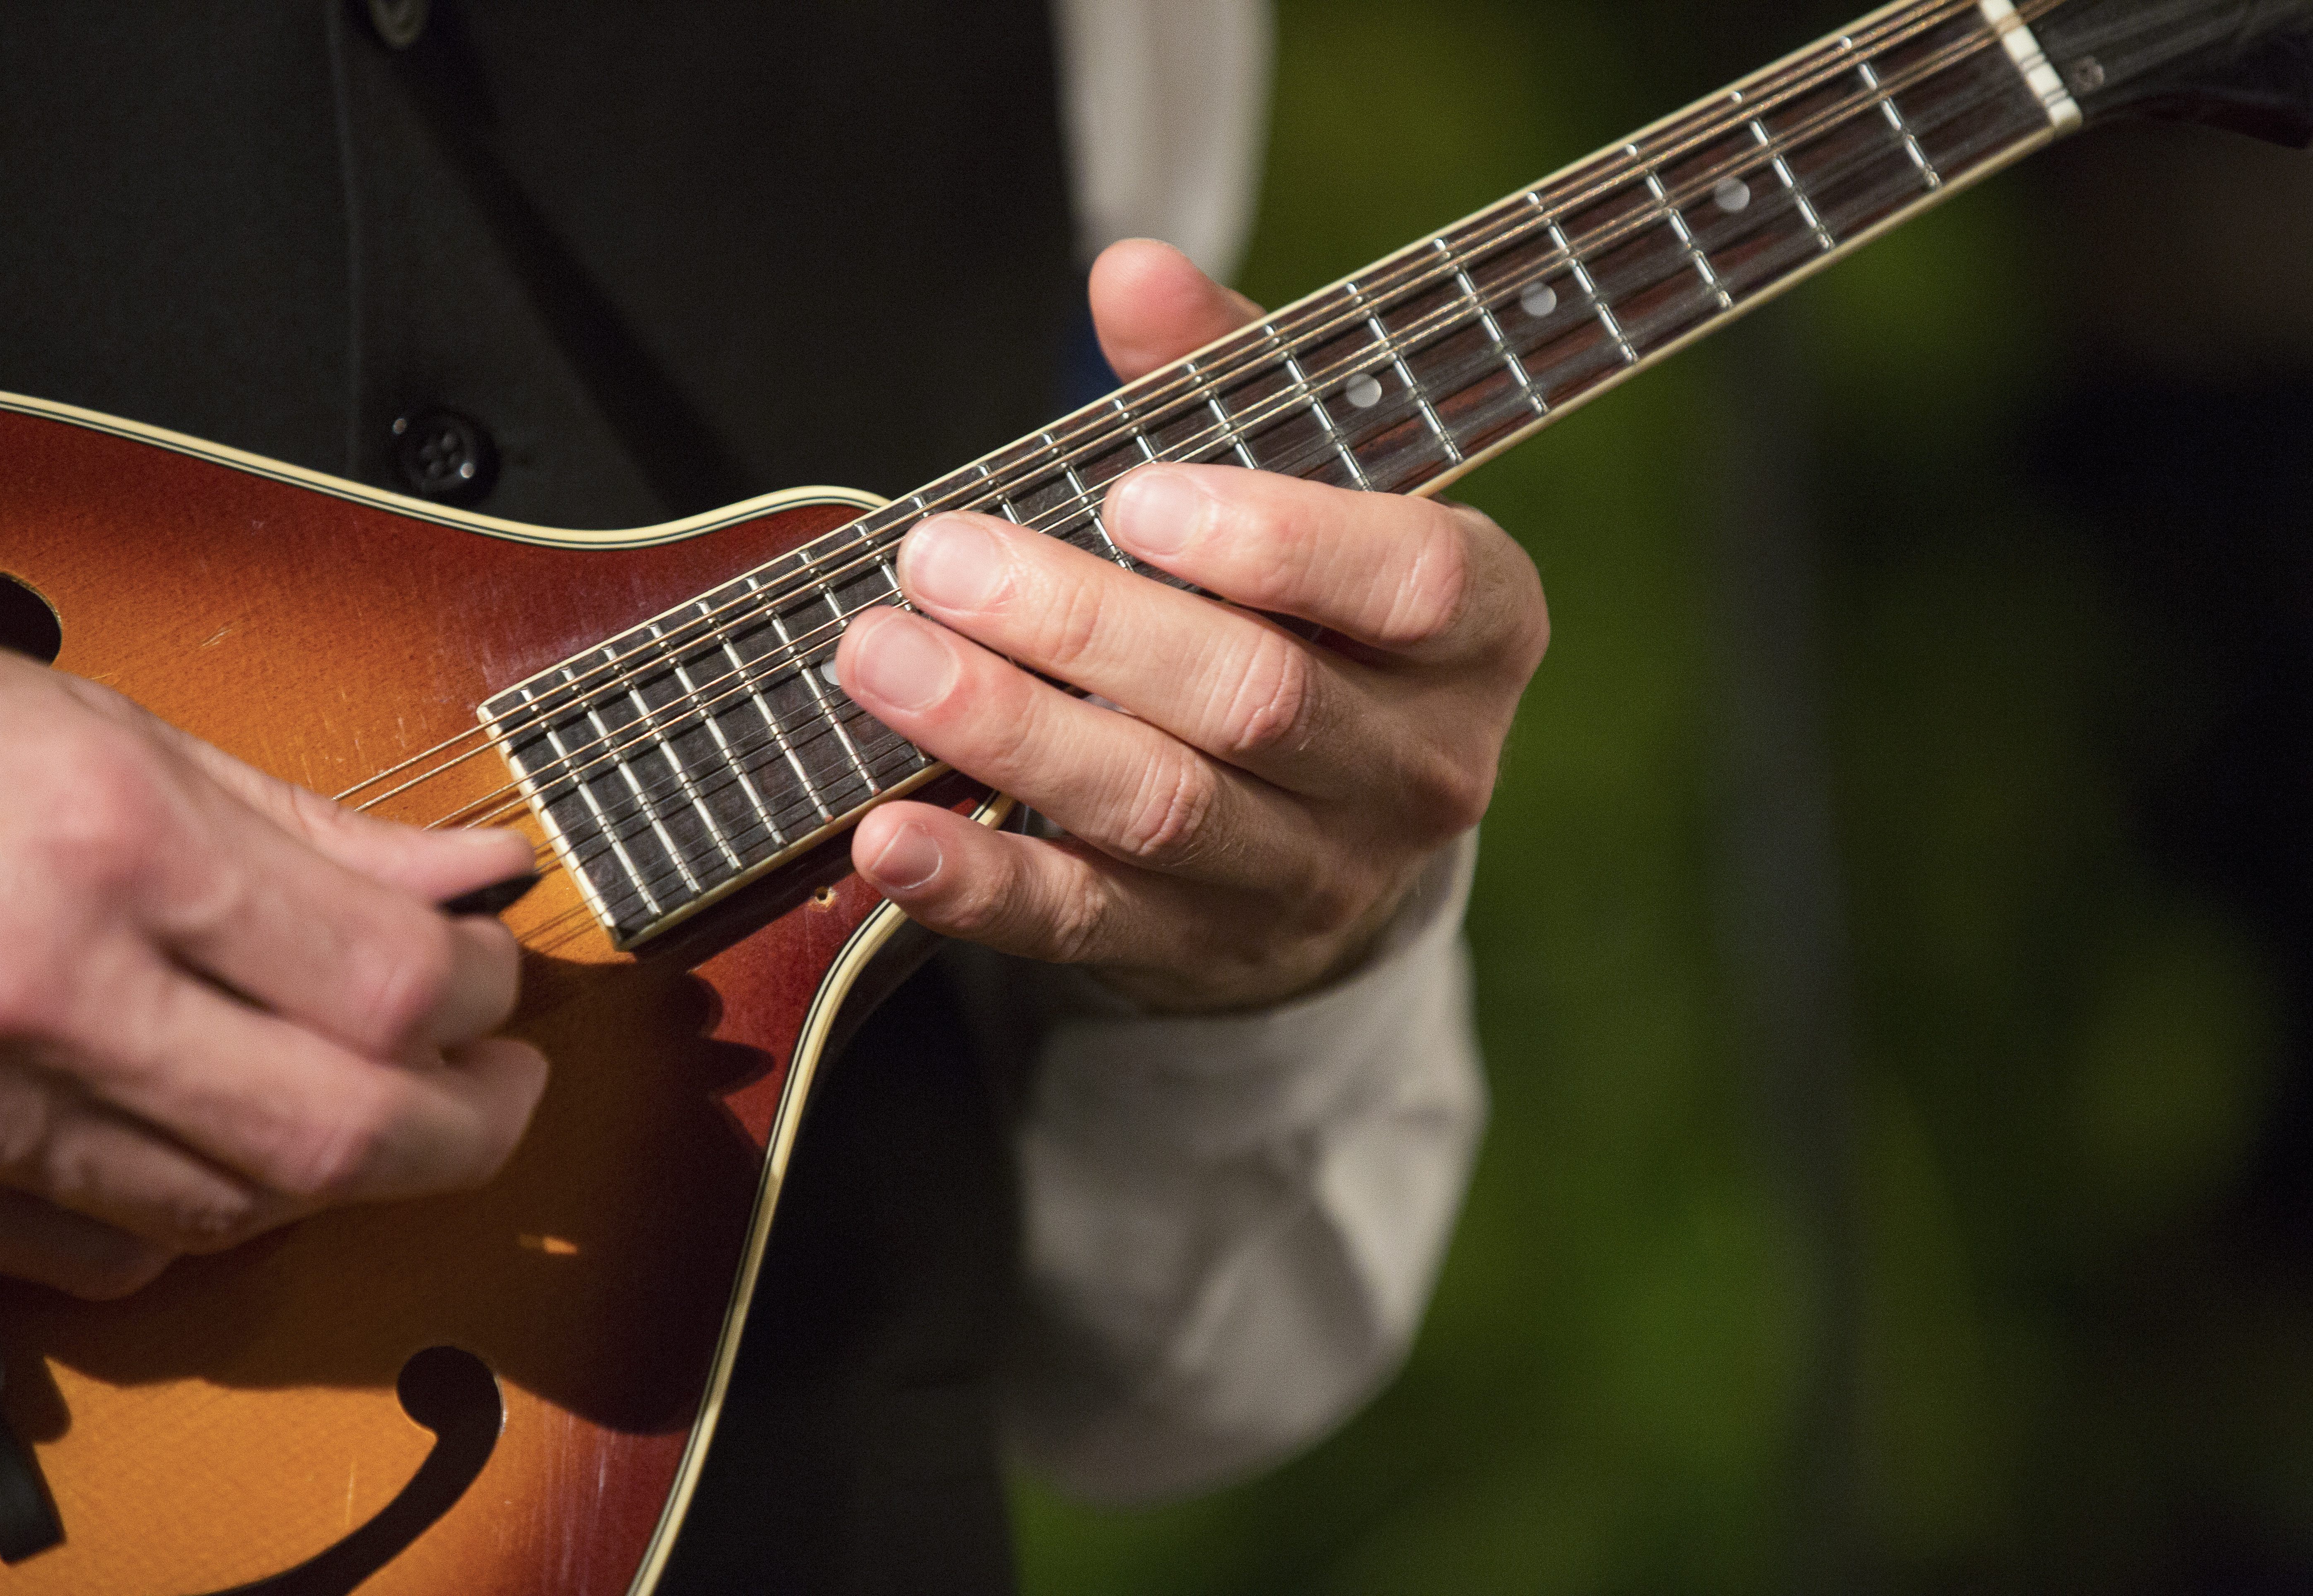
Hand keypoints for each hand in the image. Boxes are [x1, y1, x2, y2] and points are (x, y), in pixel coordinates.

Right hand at [0, 632, 547, 1296]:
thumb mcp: (109, 731)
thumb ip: (313, 828)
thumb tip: (476, 881)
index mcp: (108, 847)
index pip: (387, 984)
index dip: (485, 995)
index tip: (499, 975)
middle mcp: (43, 994)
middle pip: (344, 1133)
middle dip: (471, 1127)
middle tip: (505, 1084)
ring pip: (245, 1209)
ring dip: (352, 1167)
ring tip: (390, 1099)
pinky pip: (120, 1257)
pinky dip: (210, 1214)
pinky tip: (230, 1143)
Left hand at [836, 240, 1547, 1011]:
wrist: (1334, 824)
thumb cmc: (1311, 607)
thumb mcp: (1306, 482)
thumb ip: (1227, 375)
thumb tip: (1131, 273)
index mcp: (1479, 626)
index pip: (1409, 583)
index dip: (1277, 542)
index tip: (1134, 496)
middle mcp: (1424, 766)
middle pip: (1254, 698)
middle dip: (1083, 625)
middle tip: (939, 558)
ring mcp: (1320, 875)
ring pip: (1163, 809)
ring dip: (1009, 731)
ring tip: (881, 658)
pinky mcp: (1209, 950)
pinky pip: (1091, 924)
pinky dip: (984, 882)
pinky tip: (890, 833)